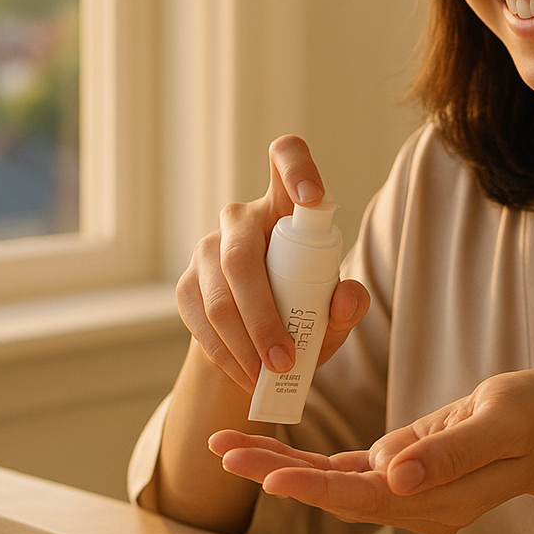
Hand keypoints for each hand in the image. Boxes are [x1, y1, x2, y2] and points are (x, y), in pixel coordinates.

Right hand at [176, 134, 370, 392]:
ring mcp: (208, 250)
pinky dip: (225, 354)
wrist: (256, 343)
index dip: (297, 168)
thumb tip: (346, 297)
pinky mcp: (186, 285)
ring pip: (219, 295)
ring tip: (269, 376)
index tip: (313, 197)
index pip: (285, 157)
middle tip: (285, 360)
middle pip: (241, 254)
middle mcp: (242, 219)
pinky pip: (201, 320)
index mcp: (285, 206)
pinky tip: (246, 375)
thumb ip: (347, 305)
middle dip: (263, 315)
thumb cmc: (305, 312)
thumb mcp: (333, 313)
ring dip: (244, 343)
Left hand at [209, 370, 533, 533]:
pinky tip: (271, 453)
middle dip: (276, 471)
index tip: (270, 475)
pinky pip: (348, 470)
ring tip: (228, 446)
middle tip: (221, 449)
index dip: (315, 485)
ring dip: (280, 466)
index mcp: (439, 497)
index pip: (364, 495)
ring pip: (334, 482)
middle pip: (335, 491)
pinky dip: (308, 461)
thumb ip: (449, 451)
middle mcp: (416, 503)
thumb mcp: (503, 422)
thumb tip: (393, 473)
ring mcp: (409, 492)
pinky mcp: (405, 472)